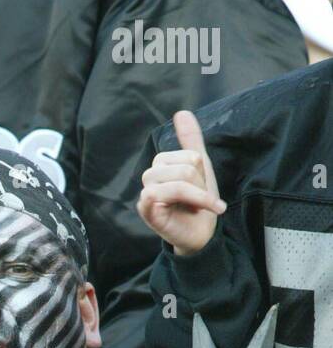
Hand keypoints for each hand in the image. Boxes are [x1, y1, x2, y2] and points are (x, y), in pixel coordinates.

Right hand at [137, 110, 225, 255]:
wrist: (201, 234)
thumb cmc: (198, 203)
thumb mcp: (199, 168)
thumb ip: (191, 141)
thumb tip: (182, 112)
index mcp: (162, 166)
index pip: (188, 155)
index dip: (201, 172)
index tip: (201, 189)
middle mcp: (151, 178)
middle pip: (184, 167)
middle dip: (200, 185)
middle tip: (199, 201)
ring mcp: (147, 195)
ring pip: (178, 180)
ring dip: (197, 195)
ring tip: (198, 207)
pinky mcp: (146, 211)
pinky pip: (161, 194)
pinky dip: (187, 200)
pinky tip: (194, 211)